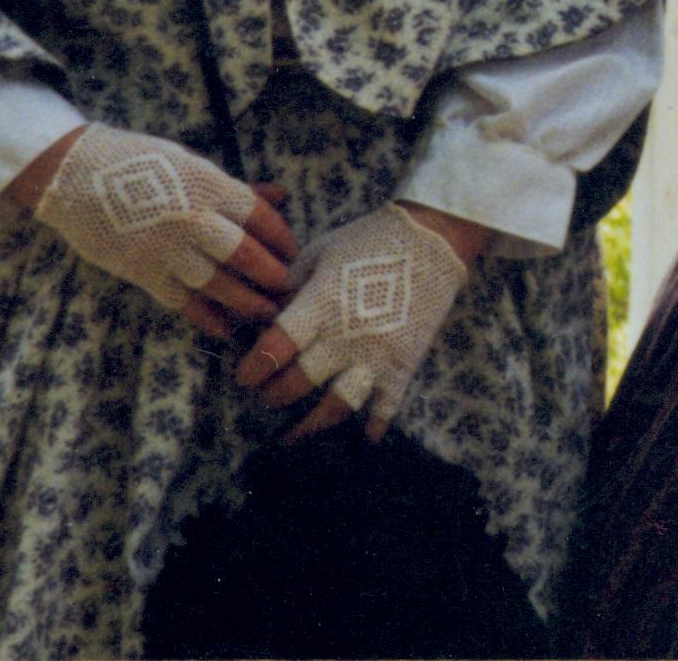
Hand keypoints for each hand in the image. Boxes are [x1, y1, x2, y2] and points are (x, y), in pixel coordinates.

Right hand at [17, 125, 296, 339]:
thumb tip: (280, 195)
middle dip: (271, 276)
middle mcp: (193, 218)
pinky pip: (182, 301)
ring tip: (265, 313)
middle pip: (246, 254)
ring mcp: (167, 248)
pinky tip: (223, 328)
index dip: (281, 237)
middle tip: (285, 288)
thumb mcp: (191, 163)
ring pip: (218, 284)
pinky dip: (206, 318)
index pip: (259, 216)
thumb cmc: (137, 161)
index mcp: (209, 185)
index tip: (292, 252)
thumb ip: (235, 187)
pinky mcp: (143, 271)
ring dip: (246, 303)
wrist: (74, 174)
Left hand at [236, 203, 474, 441]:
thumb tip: (261, 314)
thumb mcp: (320, 253)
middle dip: (273, 395)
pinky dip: (374, 427)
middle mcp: (344, 336)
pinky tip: (364, 437)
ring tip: (293, 434)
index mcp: (321, 304)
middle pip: (297, 382)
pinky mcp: (404, 364)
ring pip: (335, 407)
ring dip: (309, 426)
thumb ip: (290, 286)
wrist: (433, 239)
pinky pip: (387, 407)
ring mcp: (376, 355)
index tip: (244, 376)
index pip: (275, 346)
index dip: (252, 367)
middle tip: (266, 395)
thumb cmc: (369, 241)